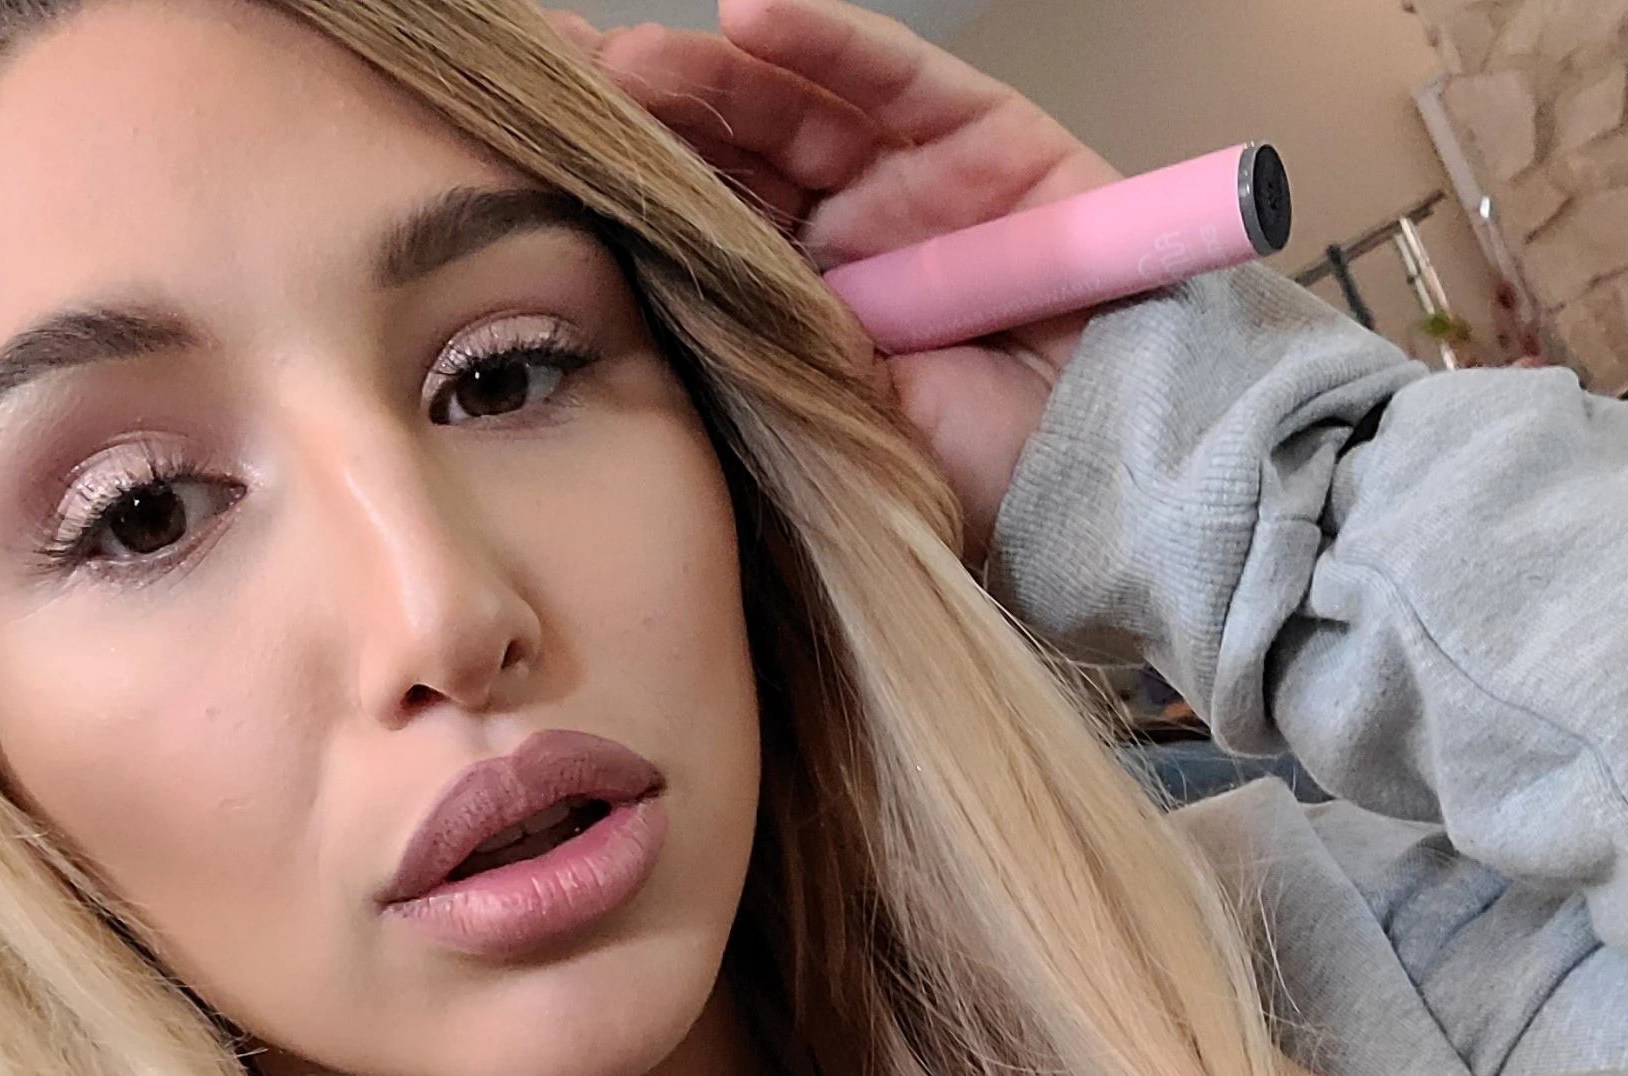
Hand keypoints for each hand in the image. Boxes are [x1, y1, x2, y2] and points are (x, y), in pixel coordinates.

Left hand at [546, 0, 1116, 553]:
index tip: (523, 165)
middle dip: (644, 113)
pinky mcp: (983, 135)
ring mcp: (911, 177)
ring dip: (708, 75)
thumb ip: (746, 359)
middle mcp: (848, 230)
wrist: (1104, 478)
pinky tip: (747, 20)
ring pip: (792, 101)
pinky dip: (822, 41)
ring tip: (628, 63)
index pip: (699, 224)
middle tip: (551, 83)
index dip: (623, 188)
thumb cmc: (976, 477)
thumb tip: (616, 325)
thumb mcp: (826, 421)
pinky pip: (890, 75)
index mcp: (801, 304)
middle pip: (730, 148)